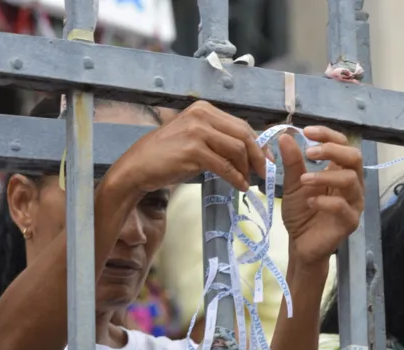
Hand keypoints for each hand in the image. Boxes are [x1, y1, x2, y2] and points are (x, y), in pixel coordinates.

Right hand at [113, 101, 266, 194]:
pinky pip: (224, 165)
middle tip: (264, 172)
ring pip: (237, 149)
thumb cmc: (166, 156)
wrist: (137, 167)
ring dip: (247, 168)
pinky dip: (236, 177)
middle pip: (243, 134)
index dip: (258, 143)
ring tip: (248, 181)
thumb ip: (217, 139)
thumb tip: (247, 151)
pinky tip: (239, 186)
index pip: (240, 125)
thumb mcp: (194, 138)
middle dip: (258, 155)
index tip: (266, 159)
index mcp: (204, 109)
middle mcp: (202, 115)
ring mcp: (197, 132)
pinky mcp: (193, 151)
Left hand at [280, 126, 363, 265]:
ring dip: (325, 176)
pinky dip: (324, 201)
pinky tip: (309, 202)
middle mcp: (352, 184)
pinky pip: (343, 206)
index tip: (306, 131)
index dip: (327, 135)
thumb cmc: (301, 212)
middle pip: (355, 157)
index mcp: (340, 171)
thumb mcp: (293, 184)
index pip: (343, 144)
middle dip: (332, 150)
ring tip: (304, 180)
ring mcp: (354, 203)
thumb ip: (292, 162)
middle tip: (309, 152)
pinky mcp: (350, 221)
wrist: (301, 244)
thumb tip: (285, 136)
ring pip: (350, 180)